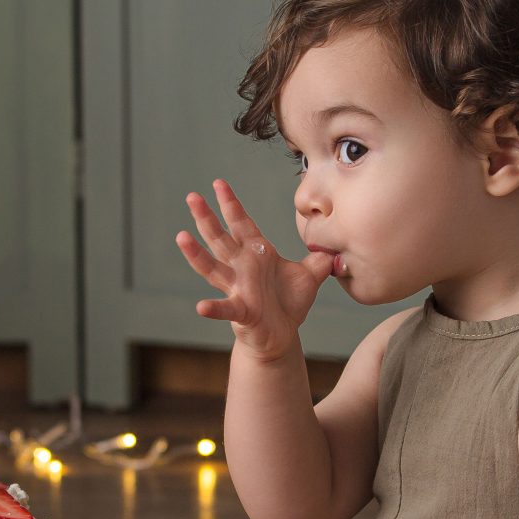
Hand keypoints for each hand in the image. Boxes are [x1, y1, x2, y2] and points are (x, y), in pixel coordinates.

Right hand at [176, 178, 332, 363]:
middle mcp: (242, 268)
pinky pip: (225, 308)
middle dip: (206, 218)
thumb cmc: (289, 303)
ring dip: (196, 254)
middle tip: (192, 196)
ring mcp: (237, 288)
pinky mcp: (241, 311)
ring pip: (212, 268)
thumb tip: (337, 245)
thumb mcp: (310, 276)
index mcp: (257, 254)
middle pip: (220, 239)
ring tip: (181, 237)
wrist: (281, 335)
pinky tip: (201, 307)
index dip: (231, 204)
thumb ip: (321, 259)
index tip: (219, 183)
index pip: (242, 224)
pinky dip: (213, 308)